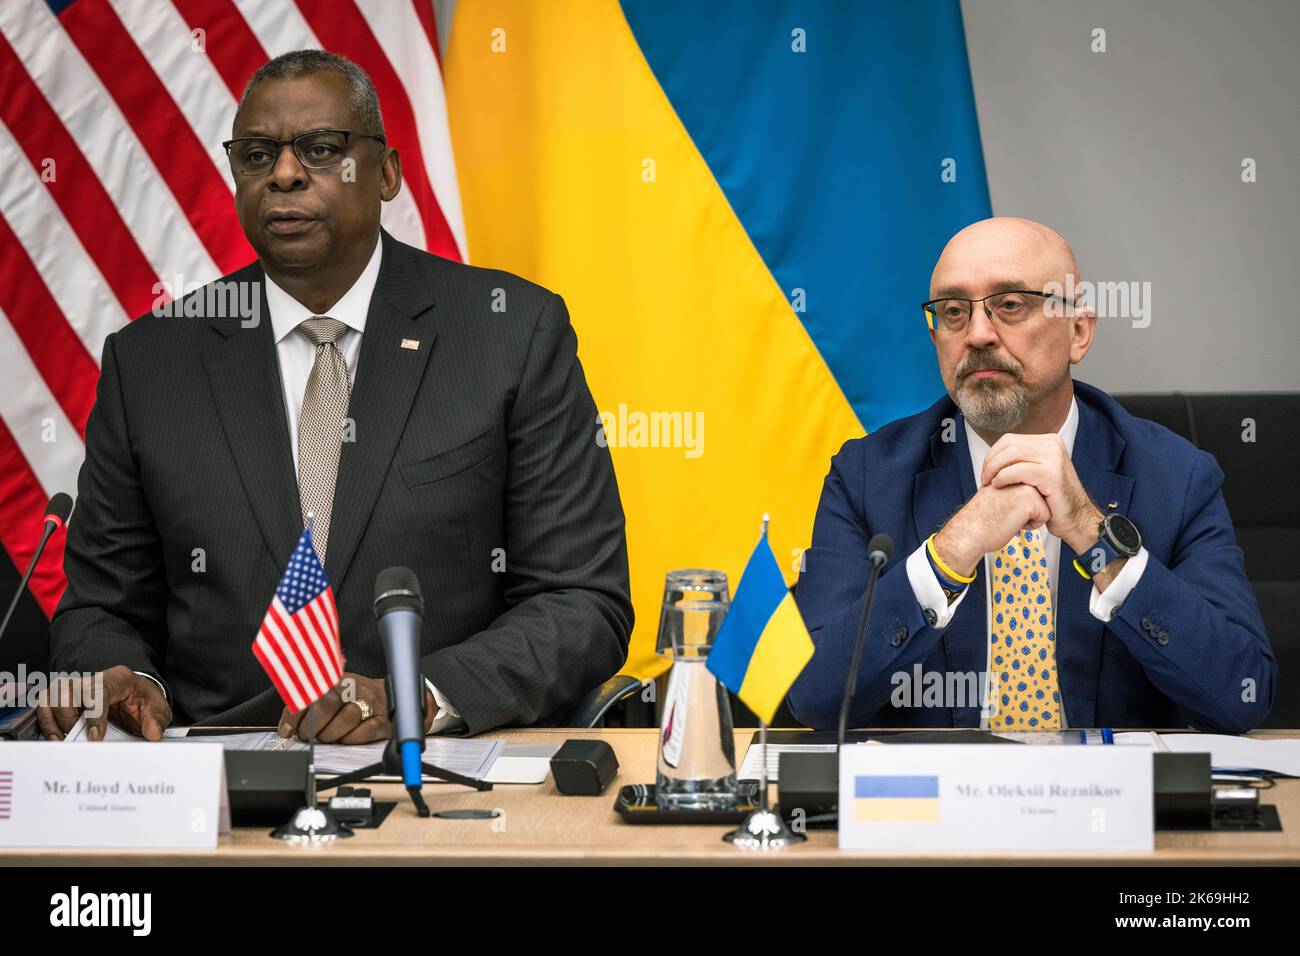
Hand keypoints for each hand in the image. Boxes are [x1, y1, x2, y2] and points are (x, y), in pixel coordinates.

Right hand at [35, 665, 171, 740]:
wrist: (136, 696)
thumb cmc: (143, 699)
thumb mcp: (157, 707)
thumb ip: (156, 719)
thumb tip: (153, 734)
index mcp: (117, 678)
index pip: (98, 691)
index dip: (94, 714)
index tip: (96, 737)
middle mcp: (92, 679)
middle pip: (68, 690)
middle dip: (71, 718)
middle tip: (81, 739)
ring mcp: (76, 687)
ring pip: (52, 695)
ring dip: (54, 720)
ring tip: (65, 740)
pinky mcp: (64, 698)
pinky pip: (44, 706)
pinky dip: (46, 722)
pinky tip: (56, 738)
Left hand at [276, 672, 435, 744]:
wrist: (389, 697)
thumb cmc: (355, 698)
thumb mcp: (333, 692)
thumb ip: (310, 704)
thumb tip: (287, 726)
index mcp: (338, 679)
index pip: (312, 692)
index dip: (296, 713)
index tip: (288, 730)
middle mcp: (355, 687)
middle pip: (328, 704)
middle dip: (312, 726)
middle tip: (307, 736)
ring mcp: (371, 702)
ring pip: (347, 718)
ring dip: (330, 734)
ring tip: (326, 738)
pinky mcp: (383, 719)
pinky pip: (365, 731)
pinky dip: (350, 739)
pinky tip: (345, 739)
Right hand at [933, 483, 1051, 577]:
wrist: (969, 531)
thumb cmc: (981, 518)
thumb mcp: (999, 492)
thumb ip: (1014, 484)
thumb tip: (1030, 489)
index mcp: (1011, 470)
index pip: (1034, 490)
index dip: (1022, 505)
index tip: (1004, 506)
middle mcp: (1018, 474)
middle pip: (1042, 496)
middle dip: (1028, 510)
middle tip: (1005, 511)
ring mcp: (1025, 484)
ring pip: (1045, 506)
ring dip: (1030, 517)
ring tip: (1009, 515)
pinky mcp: (1030, 498)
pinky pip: (1045, 517)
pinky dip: (1031, 525)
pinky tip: (1012, 521)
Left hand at [979, 433, 1102, 552]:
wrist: (1076, 519)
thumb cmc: (1052, 501)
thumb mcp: (1036, 473)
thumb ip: (1021, 460)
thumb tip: (994, 455)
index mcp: (1048, 442)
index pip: (1010, 439)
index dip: (992, 454)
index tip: (986, 471)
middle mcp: (1053, 445)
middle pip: (1009, 444)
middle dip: (990, 461)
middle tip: (984, 479)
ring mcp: (1054, 457)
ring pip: (1012, 453)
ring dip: (994, 468)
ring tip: (989, 483)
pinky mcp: (1052, 473)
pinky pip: (1019, 470)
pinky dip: (1003, 476)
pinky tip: (997, 485)